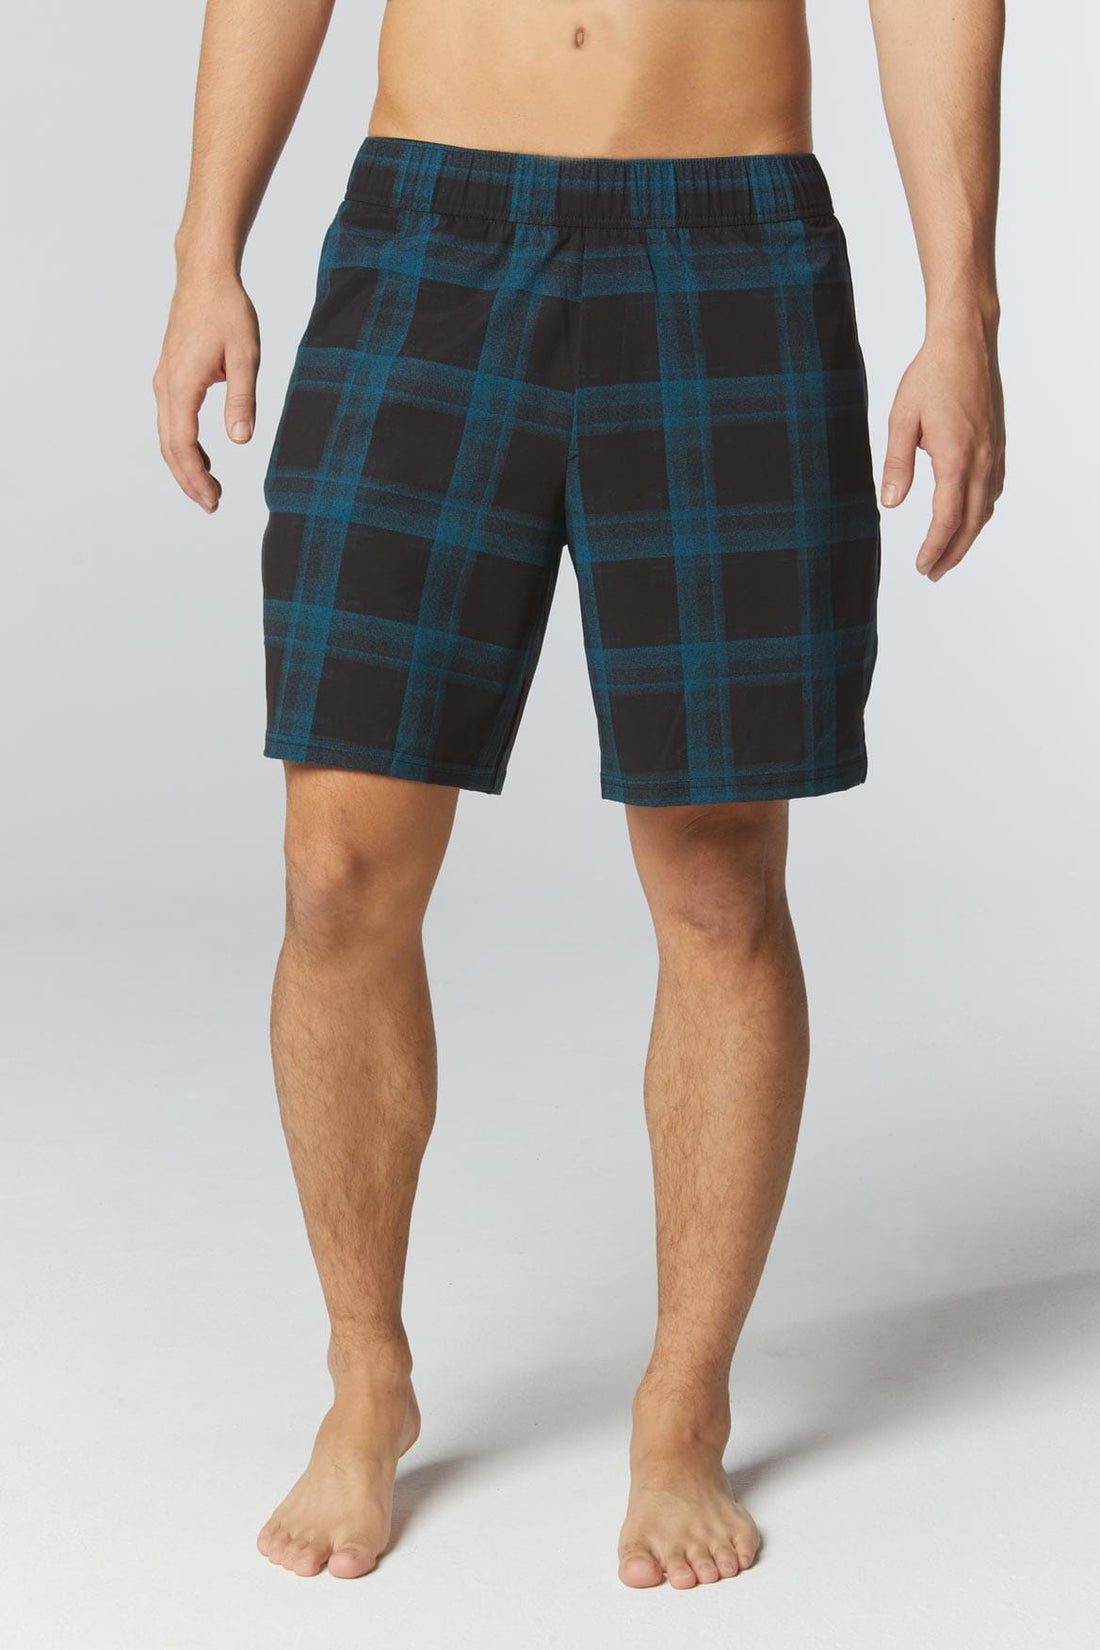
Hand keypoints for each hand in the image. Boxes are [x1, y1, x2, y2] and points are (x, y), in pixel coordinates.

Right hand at [153, 271, 259, 511]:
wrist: (205, 276)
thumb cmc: (228, 311)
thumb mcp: (245, 355)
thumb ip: (242, 398)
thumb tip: (241, 441)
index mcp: (182, 384)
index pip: (182, 444)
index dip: (196, 476)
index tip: (212, 500)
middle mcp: (166, 385)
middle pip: (170, 446)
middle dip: (189, 480)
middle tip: (212, 505)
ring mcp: (164, 381)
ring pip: (168, 436)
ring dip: (185, 465)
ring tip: (209, 489)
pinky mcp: (170, 376)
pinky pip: (171, 421)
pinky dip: (183, 445)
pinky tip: (202, 457)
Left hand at [880, 319, 1004, 580]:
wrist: (965, 343)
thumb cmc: (931, 376)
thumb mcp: (901, 419)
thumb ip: (896, 463)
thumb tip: (890, 503)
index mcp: (956, 455)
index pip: (948, 517)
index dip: (935, 546)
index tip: (922, 566)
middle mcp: (981, 459)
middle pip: (971, 521)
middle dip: (952, 552)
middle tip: (933, 574)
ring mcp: (992, 452)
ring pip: (985, 508)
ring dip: (967, 536)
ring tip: (948, 556)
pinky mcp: (995, 445)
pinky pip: (992, 490)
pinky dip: (980, 513)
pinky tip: (969, 519)